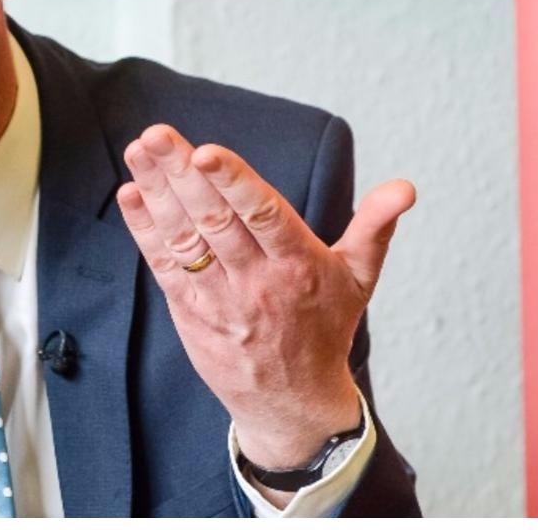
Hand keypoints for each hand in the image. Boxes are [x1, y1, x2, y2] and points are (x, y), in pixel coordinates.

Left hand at [115, 125, 412, 470]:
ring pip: (184, 238)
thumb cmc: (325, 328)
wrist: (294, 403)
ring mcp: (221, 298)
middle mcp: (257, 281)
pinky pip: (164, 265)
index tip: (206, 151)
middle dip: (182, 174)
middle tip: (155, 134)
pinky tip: (131, 193)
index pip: (263, 217)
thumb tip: (405, 187)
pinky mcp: (191, 311)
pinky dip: (144, 229)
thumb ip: (374, 226)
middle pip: (215, 220)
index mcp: (299, 265)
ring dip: (157, 192)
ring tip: (138, 150)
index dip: (233, 183)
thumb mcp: (359, 278)